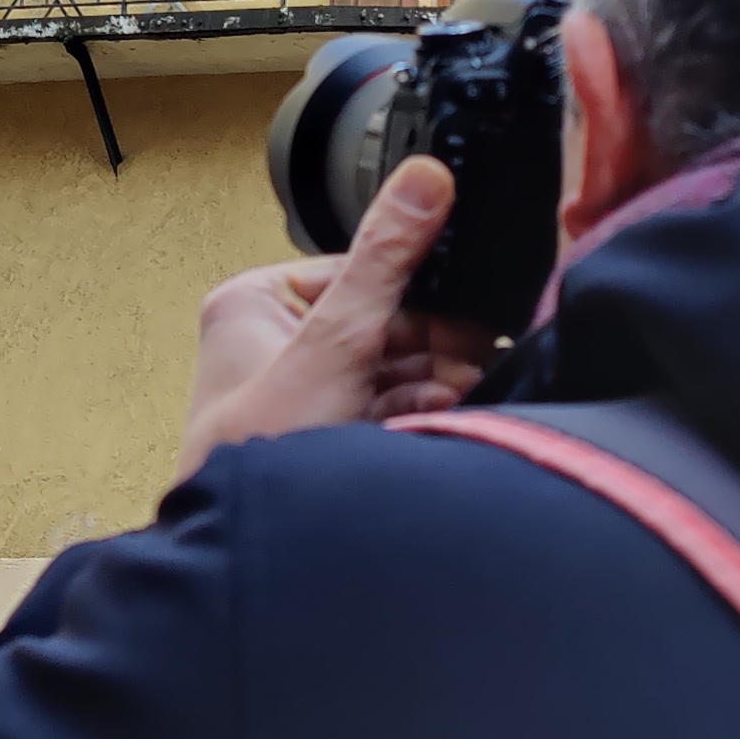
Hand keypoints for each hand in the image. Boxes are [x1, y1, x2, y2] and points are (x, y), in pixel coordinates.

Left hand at [175, 158, 489, 480]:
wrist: (256, 563)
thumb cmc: (268, 450)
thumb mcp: (337, 341)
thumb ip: (387, 261)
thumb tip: (426, 176)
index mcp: (254, 306)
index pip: (357, 272)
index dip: (421, 290)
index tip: (478, 307)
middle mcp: (271, 345)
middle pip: (379, 324)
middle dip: (436, 345)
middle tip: (485, 359)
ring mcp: (296, 397)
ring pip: (386, 371)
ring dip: (434, 381)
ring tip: (470, 394)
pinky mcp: (321, 441)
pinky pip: (381, 412)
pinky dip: (417, 413)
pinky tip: (447, 419)